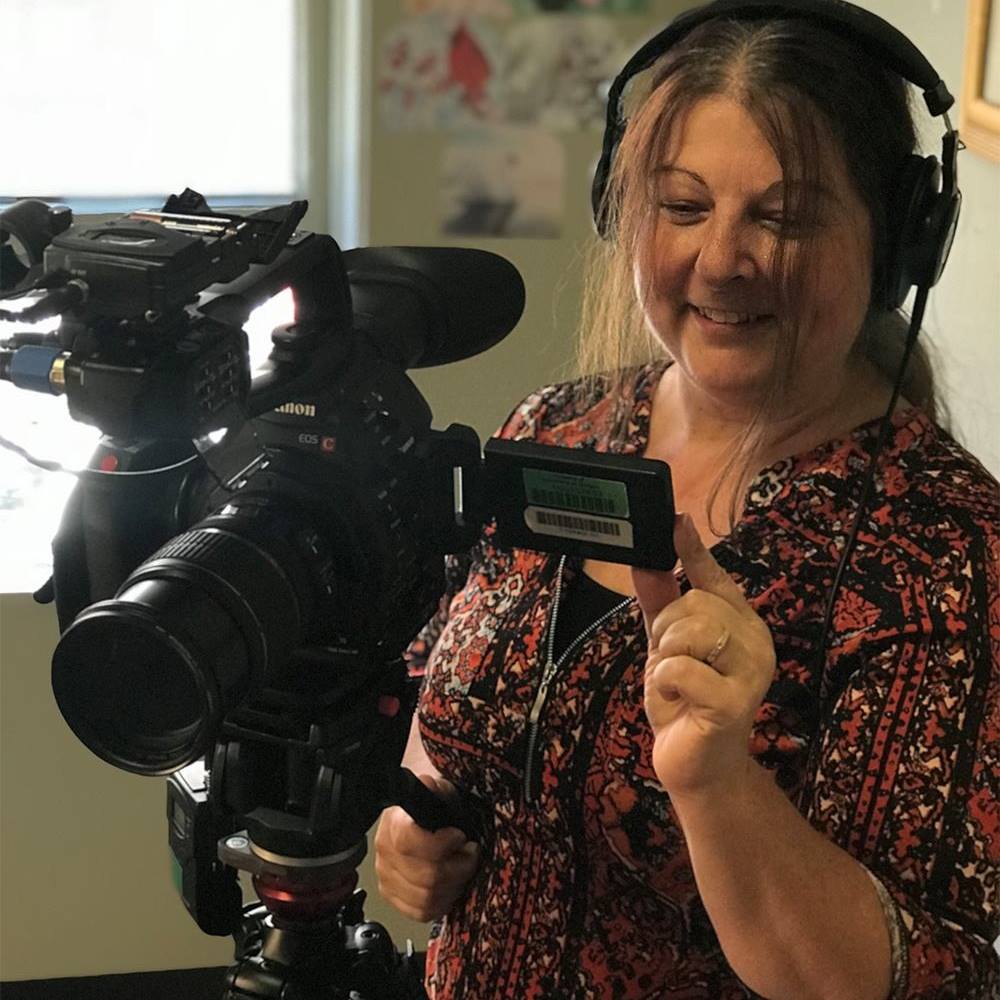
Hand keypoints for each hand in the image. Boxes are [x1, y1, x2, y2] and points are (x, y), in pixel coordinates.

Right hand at [374, 773, 480, 921]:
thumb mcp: (438, 789)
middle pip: (425, 877)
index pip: (409, 842)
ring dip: (454, 885)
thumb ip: (435, 788)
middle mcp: (385, 852)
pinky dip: (442, 902)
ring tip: (462, 867)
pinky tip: (450, 885)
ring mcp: (386, 877)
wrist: (419, 813)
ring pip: (425, 899)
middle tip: (470, 852)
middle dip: (458, 867)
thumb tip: (428, 785)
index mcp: (394, 822)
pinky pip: (420, 912)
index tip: (460, 835)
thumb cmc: (433, 802)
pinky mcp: (393, 895)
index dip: (440, 844)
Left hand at [631, 514, 775, 798]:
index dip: (694, 549)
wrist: (698, 766)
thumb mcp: (666, 648)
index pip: (716, 576)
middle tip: (669, 661)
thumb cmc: (685, 703)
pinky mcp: (734, 702)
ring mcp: (751, 672)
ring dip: (665, 656)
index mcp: (742, 624)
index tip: (676, 520)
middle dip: (666, 630)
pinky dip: (664, 681)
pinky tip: (674, 700)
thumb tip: (647, 559)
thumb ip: (659, 605)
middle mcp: (756, 642)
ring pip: (690, 630)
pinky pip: (681, 668)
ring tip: (673, 681)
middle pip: (695, 603)